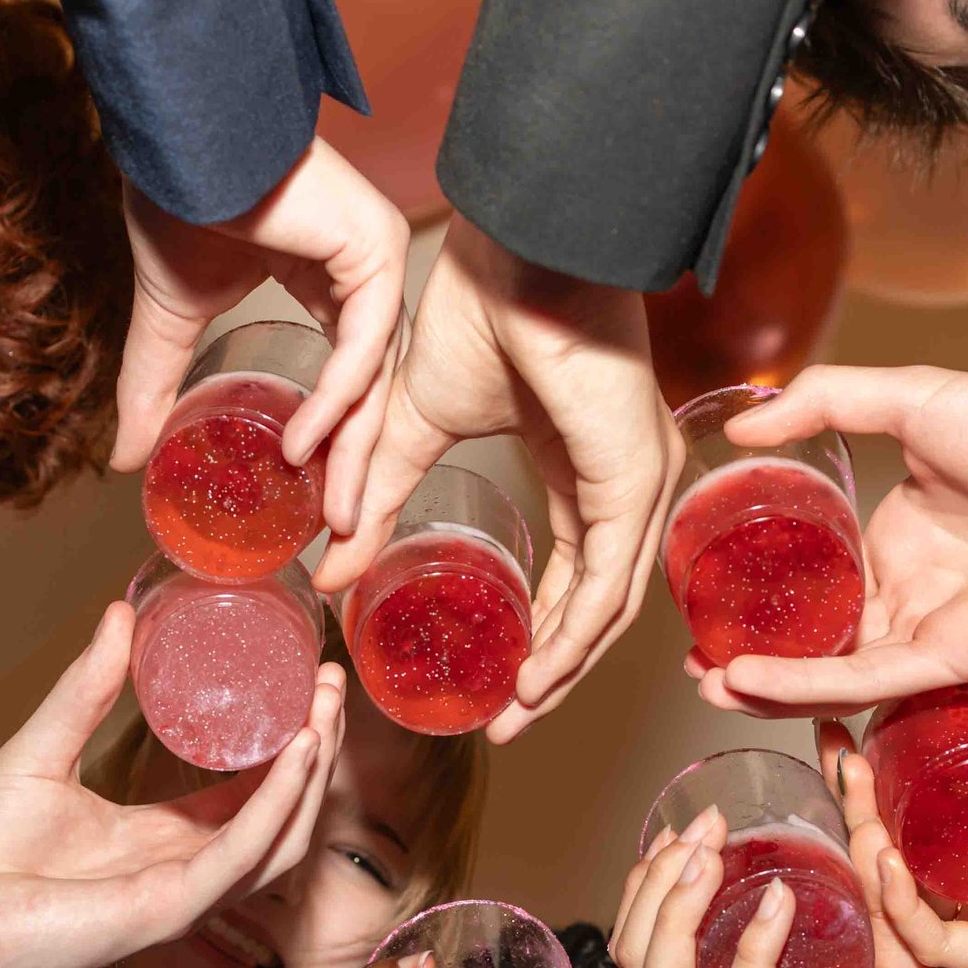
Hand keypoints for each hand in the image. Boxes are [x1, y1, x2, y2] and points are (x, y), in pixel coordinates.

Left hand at [0, 602, 343, 967]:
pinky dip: (276, 804)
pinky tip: (297, 753)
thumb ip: (86, 688)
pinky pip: (241, 855)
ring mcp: (186, 893)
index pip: (250, 794)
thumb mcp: (44, 746)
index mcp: (164, 839)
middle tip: (331, 682)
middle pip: (282, 814)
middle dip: (317, 750)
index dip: (289, 744)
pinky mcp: (172, 907)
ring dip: (312, 775)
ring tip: (324, 710)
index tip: (311, 682)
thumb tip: (119, 614)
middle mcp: (188, 869)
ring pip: (280, 838)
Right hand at [109, 139, 409, 536]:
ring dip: (355, 449)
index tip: (318, 511)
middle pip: (372, 390)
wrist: (180, 142)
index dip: (334, 448)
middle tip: (345, 536)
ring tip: (335, 513)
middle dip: (359, 468)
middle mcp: (363, 276)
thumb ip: (155, 387)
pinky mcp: (376, 250)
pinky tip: (304, 442)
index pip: (348, 382)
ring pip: (376, 375)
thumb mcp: (169, 318)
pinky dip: (337, 398)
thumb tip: (125, 464)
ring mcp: (376, 261)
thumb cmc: (178, 202)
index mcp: (328, 286)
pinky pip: (363, 342)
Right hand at [344, 218, 681, 742]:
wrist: (510, 245)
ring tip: (515, 712)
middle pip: (598, 602)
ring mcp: (639, 479)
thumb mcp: (410, 425)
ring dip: (563, 668)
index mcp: (584, 463)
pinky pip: (611, 579)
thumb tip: (328, 569)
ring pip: (611, 603)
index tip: (495, 684)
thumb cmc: (476, 307)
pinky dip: (575, 634)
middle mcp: (625, 479)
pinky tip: (538, 673)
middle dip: (551, 670)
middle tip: (504, 722)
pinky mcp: (634, 474)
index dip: (537, 633)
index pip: (574, 573)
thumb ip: (375, 499)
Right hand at [609, 725, 967, 967]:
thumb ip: (877, 909)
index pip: (652, 953)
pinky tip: (775, 904)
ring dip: (673, 913)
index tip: (696, 824)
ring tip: (705, 855)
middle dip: (654, 884)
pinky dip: (750, 957)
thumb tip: (869, 824)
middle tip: (698, 826)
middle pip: (637, 964)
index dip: (657, 885)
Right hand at [694, 363, 967, 716]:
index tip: (709, 600)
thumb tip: (744, 424)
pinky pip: (871, 679)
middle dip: (757, 654)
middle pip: (822, 636)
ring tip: (707, 685)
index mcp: (905, 534)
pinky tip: (751, 678)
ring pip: (837, 670)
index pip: (822, 578)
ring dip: (770, 683)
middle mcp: (917, 588)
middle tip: (696, 661)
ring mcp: (935, 628)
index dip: (767, 594)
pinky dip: (809, 685)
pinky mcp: (957, 658)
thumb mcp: (911, 396)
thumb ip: (824, 402)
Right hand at [875, 659, 967, 967]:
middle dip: (854, 799)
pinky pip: (930, 938)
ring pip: (900, 891)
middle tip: (829, 747)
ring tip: (848, 788)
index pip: (923, 804)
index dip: (879, 767)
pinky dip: (899, 902)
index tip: (847, 719)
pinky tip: (885, 857)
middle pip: (898, 844)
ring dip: (863, 843)